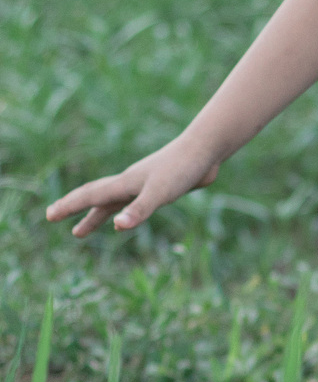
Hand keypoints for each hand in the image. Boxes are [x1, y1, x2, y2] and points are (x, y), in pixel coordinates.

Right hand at [45, 137, 220, 237]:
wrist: (205, 150)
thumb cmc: (181, 170)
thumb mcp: (159, 194)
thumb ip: (139, 210)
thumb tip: (118, 226)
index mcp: (125, 184)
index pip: (90, 197)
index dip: (69, 206)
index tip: (49, 216)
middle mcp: (129, 183)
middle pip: (95, 197)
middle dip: (74, 209)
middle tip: (54, 218)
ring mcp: (143, 184)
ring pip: (112, 201)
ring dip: (95, 215)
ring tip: (81, 230)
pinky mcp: (157, 187)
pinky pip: (130, 202)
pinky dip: (121, 211)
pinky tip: (124, 218)